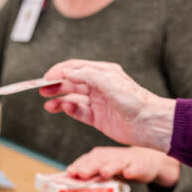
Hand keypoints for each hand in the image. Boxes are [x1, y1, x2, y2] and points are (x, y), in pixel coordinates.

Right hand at [40, 60, 175, 151]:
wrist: (149, 124)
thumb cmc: (135, 100)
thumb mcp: (110, 82)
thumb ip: (87, 75)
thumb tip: (68, 71)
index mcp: (104, 73)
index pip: (76, 67)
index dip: (59, 71)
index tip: (46, 77)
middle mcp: (100, 86)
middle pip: (72, 83)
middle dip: (56, 85)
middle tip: (42, 90)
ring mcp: (98, 102)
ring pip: (73, 98)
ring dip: (59, 100)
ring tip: (48, 105)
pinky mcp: (98, 118)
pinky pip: (79, 112)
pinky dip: (70, 110)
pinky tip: (64, 109)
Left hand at [67, 146, 180, 187]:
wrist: (146, 162)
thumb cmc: (119, 167)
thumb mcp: (102, 169)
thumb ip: (88, 175)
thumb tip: (68, 181)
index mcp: (100, 156)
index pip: (87, 160)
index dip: (79, 165)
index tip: (70, 172)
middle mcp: (111, 156)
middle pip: (100, 161)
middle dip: (90, 166)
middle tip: (81, 173)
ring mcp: (126, 161)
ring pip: (117, 163)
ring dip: (110, 167)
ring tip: (104, 173)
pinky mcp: (141, 166)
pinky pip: (136, 168)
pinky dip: (132, 171)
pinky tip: (128, 174)